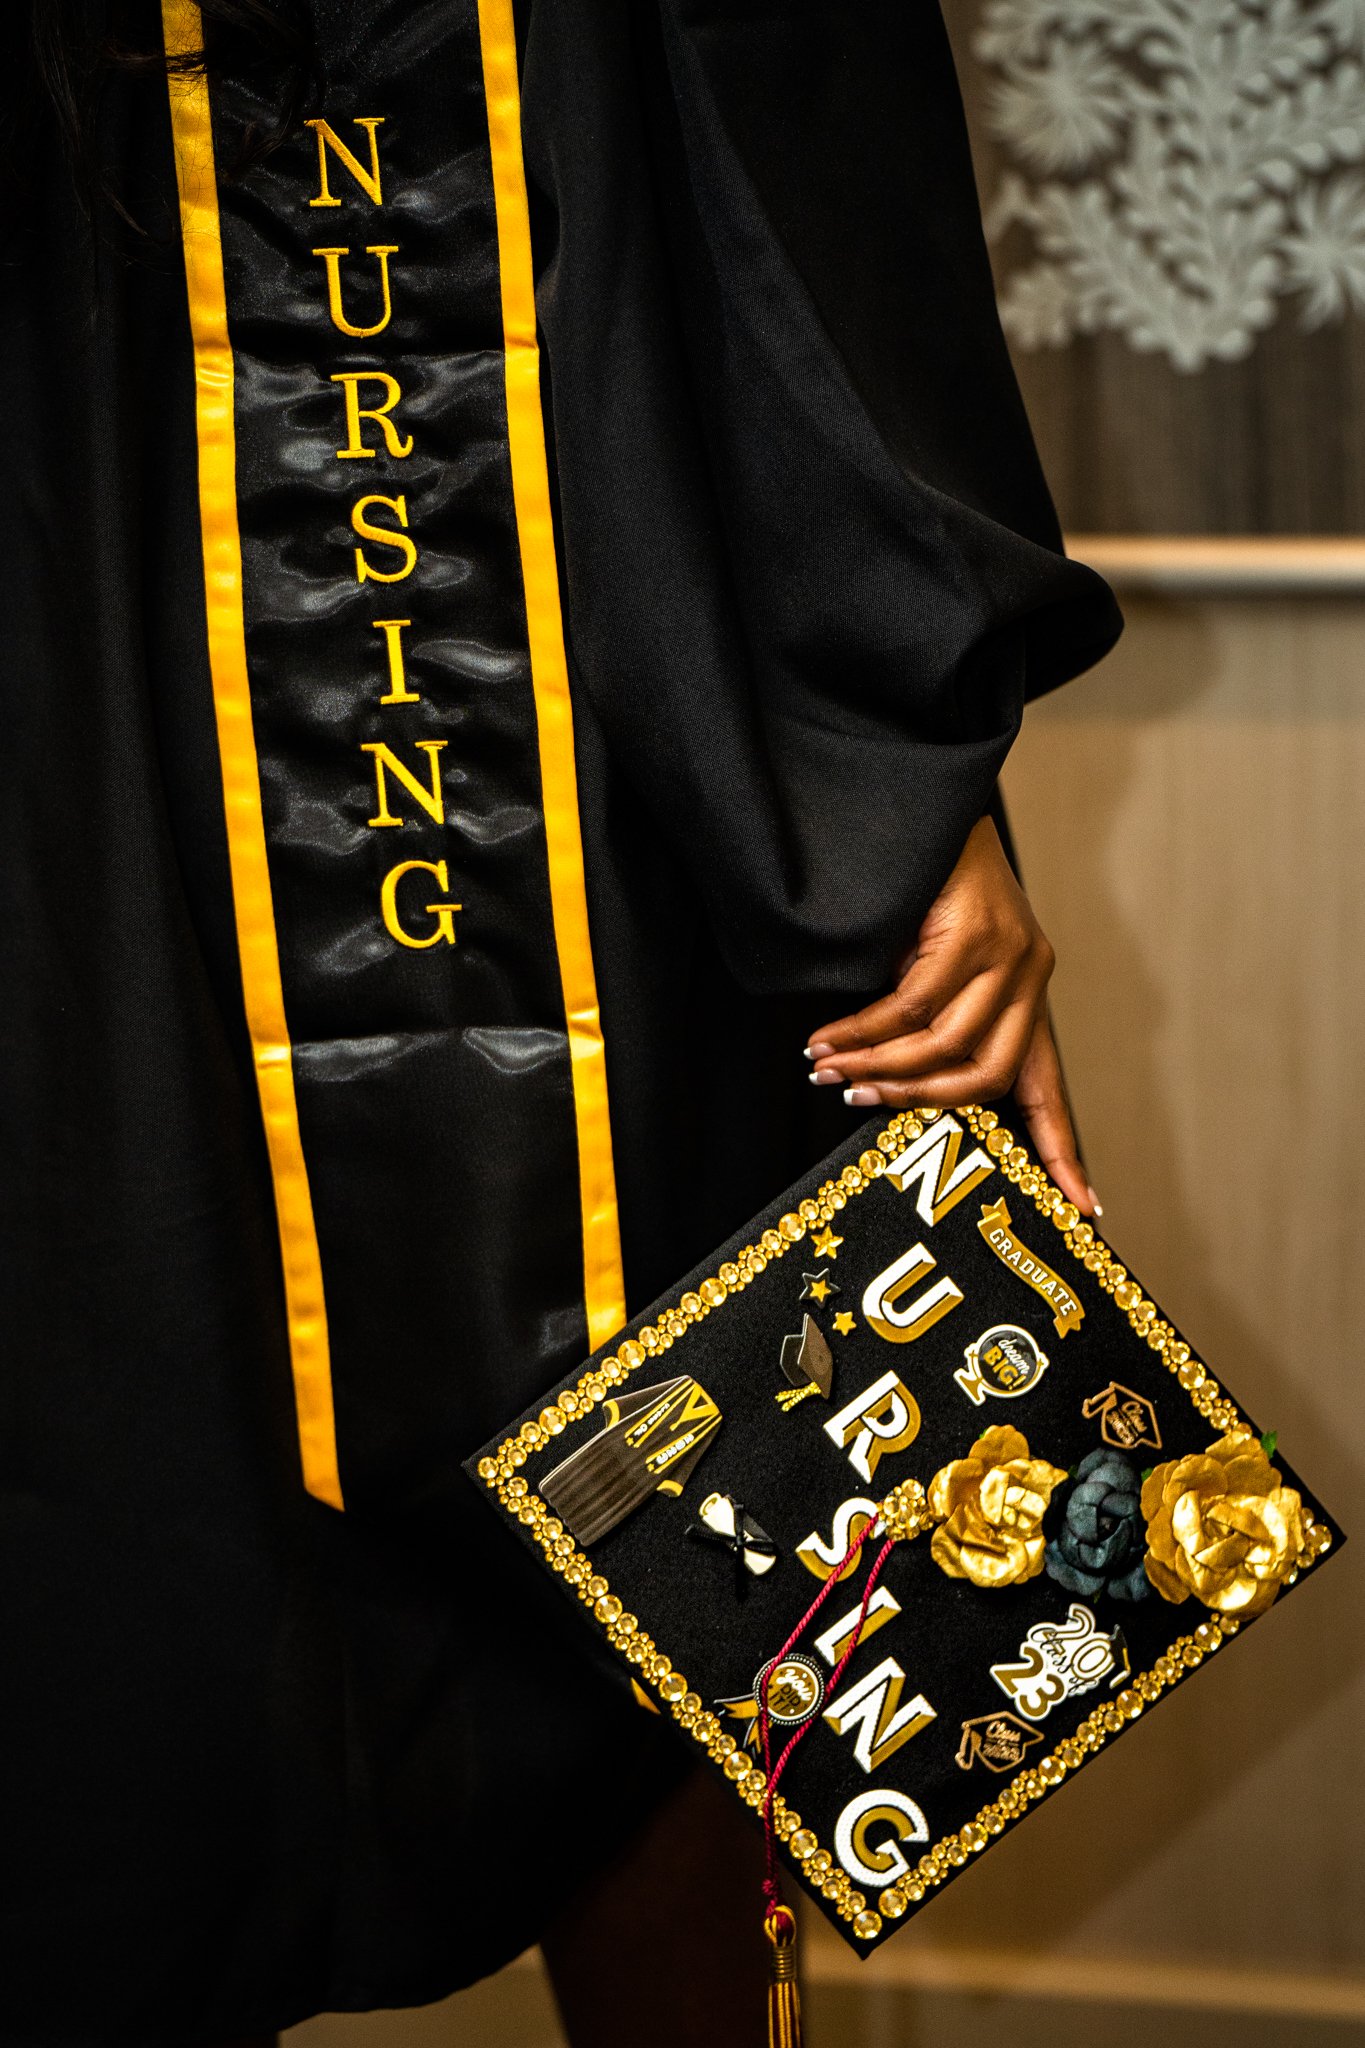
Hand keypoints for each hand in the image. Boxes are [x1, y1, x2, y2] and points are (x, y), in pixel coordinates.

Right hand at [806, 817, 1098, 1217]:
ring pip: (946, 1042)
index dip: (1064, 1150)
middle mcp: (1029, 974)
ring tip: (827, 1070)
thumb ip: (929, 1015)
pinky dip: (865, 1030)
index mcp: (1026, 990)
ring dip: (880, 1066)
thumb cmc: (913, 888)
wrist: (919, 804)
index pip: (1048, 1084)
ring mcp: (1008, 952)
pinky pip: (914, 1004)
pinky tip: (830, 1039)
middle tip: (859, 1105)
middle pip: (988, 1074)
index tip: (1087, 1210)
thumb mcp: (929, 961)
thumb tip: (887, 1080)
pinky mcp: (976, 931)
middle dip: (921, 1101)